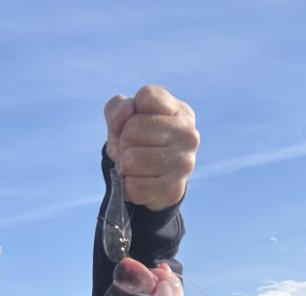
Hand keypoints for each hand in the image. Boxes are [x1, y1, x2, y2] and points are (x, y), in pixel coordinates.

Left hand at [104, 84, 198, 210]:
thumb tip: (125, 112)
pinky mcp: (174, 189)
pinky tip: (138, 183)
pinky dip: (127, 187)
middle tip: (131, 151)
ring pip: (131, 160)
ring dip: (123, 166)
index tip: (133, 124)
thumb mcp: (124, 121)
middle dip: (123, 143)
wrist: (155, 186)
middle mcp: (187, 134)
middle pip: (132, 130)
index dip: (128, 113)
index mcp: (179, 110)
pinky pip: (133, 187)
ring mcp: (184, 162)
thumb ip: (118, 108)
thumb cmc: (139, 145)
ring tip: (134, 168)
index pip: (146, 97)